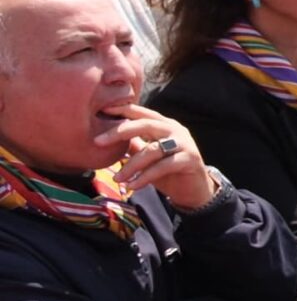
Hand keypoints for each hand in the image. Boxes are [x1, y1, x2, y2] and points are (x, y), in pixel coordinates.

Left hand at [98, 108, 217, 210]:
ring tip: (117, 179)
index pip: (142, 113)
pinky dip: (144, 177)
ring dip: (131, 165)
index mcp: (165, 125)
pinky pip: (161, 167)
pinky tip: (131, 186)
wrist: (194, 190)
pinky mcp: (189, 160)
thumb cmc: (167, 171)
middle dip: (120, 131)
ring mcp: (184, 144)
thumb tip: (108, 138)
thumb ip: (134, 145)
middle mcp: (175, 130)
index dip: (122, 110)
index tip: (101, 111)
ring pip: (152, 150)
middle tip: (98, 141)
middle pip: (146, 124)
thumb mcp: (147, 157)